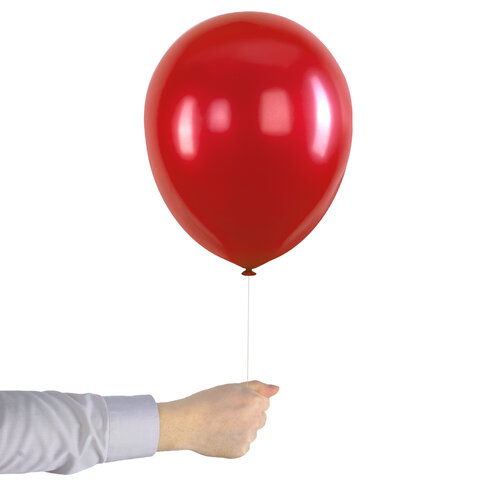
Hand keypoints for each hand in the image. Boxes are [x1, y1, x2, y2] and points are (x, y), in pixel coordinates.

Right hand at [156, 380, 278, 457]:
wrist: (188, 422)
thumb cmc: (206, 402)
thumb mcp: (233, 387)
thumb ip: (257, 387)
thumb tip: (275, 389)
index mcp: (254, 402)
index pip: (264, 402)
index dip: (250, 400)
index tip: (237, 402)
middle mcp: (254, 421)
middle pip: (260, 417)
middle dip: (249, 414)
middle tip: (228, 412)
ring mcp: (248, 438)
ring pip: (252, 431)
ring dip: (242, 428)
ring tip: (222, 423)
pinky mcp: (240, 451)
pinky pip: (244, 444)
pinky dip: (235, 440)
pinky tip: (221, 433)